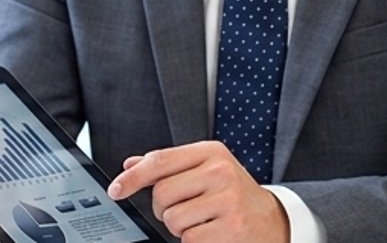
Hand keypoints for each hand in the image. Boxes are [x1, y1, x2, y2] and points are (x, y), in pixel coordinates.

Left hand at [106, 141, 288, 241]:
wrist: (272, 220)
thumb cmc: (231, 194)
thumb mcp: (205, 170)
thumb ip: (169, 167)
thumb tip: (130, 164)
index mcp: (211, 152)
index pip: (159, 161)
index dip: (132, 178)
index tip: (115, 190)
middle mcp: (221, 171)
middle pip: (161, 194)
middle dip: (163, 209)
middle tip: (183, 210)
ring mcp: (228, 200)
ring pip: (172, 219)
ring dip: (178, 227)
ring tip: (201, 221)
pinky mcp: (232, 227)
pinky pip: (189, 239)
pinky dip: (192, 240)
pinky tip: (211, 232)